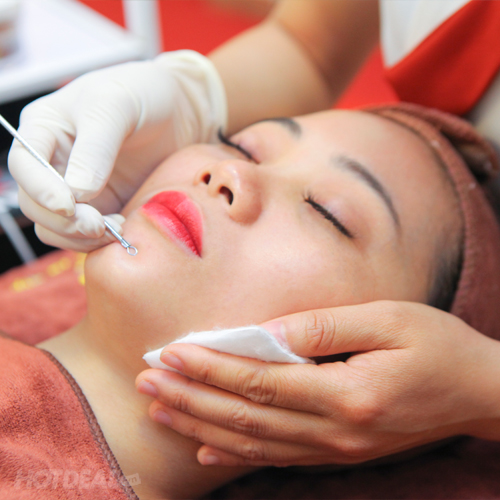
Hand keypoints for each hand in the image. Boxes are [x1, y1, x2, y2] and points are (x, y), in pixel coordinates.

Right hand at [8, 50, 225, 251]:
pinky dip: (98, 241)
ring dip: (80, 237)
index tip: (69, 206)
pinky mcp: (101, 208)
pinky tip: (123, 228)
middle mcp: (54, 162)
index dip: (40, 190)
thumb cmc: (143, 94)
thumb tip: (78, 193)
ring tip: (117, 227)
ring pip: (56, 228)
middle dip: (64, 221)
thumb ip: (96, 148)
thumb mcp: (116, 106)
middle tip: (99, 225)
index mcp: (45, 130)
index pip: (24, 166)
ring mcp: (76, 190)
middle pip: (35, 205)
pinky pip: (85, 236)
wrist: (179, 112)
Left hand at [136, 301, 499, 466]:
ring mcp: (336, 448)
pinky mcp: (339, 451)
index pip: (259, 381)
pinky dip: (237, 453)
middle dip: (191, 397)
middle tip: (147, 382)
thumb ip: (324, 327)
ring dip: (202, 424)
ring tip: (160, 410)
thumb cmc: (437, 346)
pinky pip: (277, 457)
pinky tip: (205, 448)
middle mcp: (335, 431)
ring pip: (254, 442)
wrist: (478, 393)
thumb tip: (269, 331)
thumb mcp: (387, 319)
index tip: (170, 353)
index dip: (210, 367)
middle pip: (246, 415)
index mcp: (347, 394)